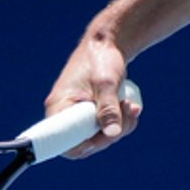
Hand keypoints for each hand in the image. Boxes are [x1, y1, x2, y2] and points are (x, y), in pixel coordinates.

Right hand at [45, 35, 140, 159]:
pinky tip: (130, 106)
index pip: (61, 141)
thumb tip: (112, 134)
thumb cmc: (102, 58)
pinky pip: (104, 128)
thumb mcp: (106, 83)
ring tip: (131, 105)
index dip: (83, 146)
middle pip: (84, 143)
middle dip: (109, 133)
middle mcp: (64, 114)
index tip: (104, 135)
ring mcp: (77, 115)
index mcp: (59, 106)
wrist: (108, 43)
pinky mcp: (90, 113)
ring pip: (97, 137)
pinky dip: (120, 121)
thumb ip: (108, 109)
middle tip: (126, 113)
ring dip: (119, 126)